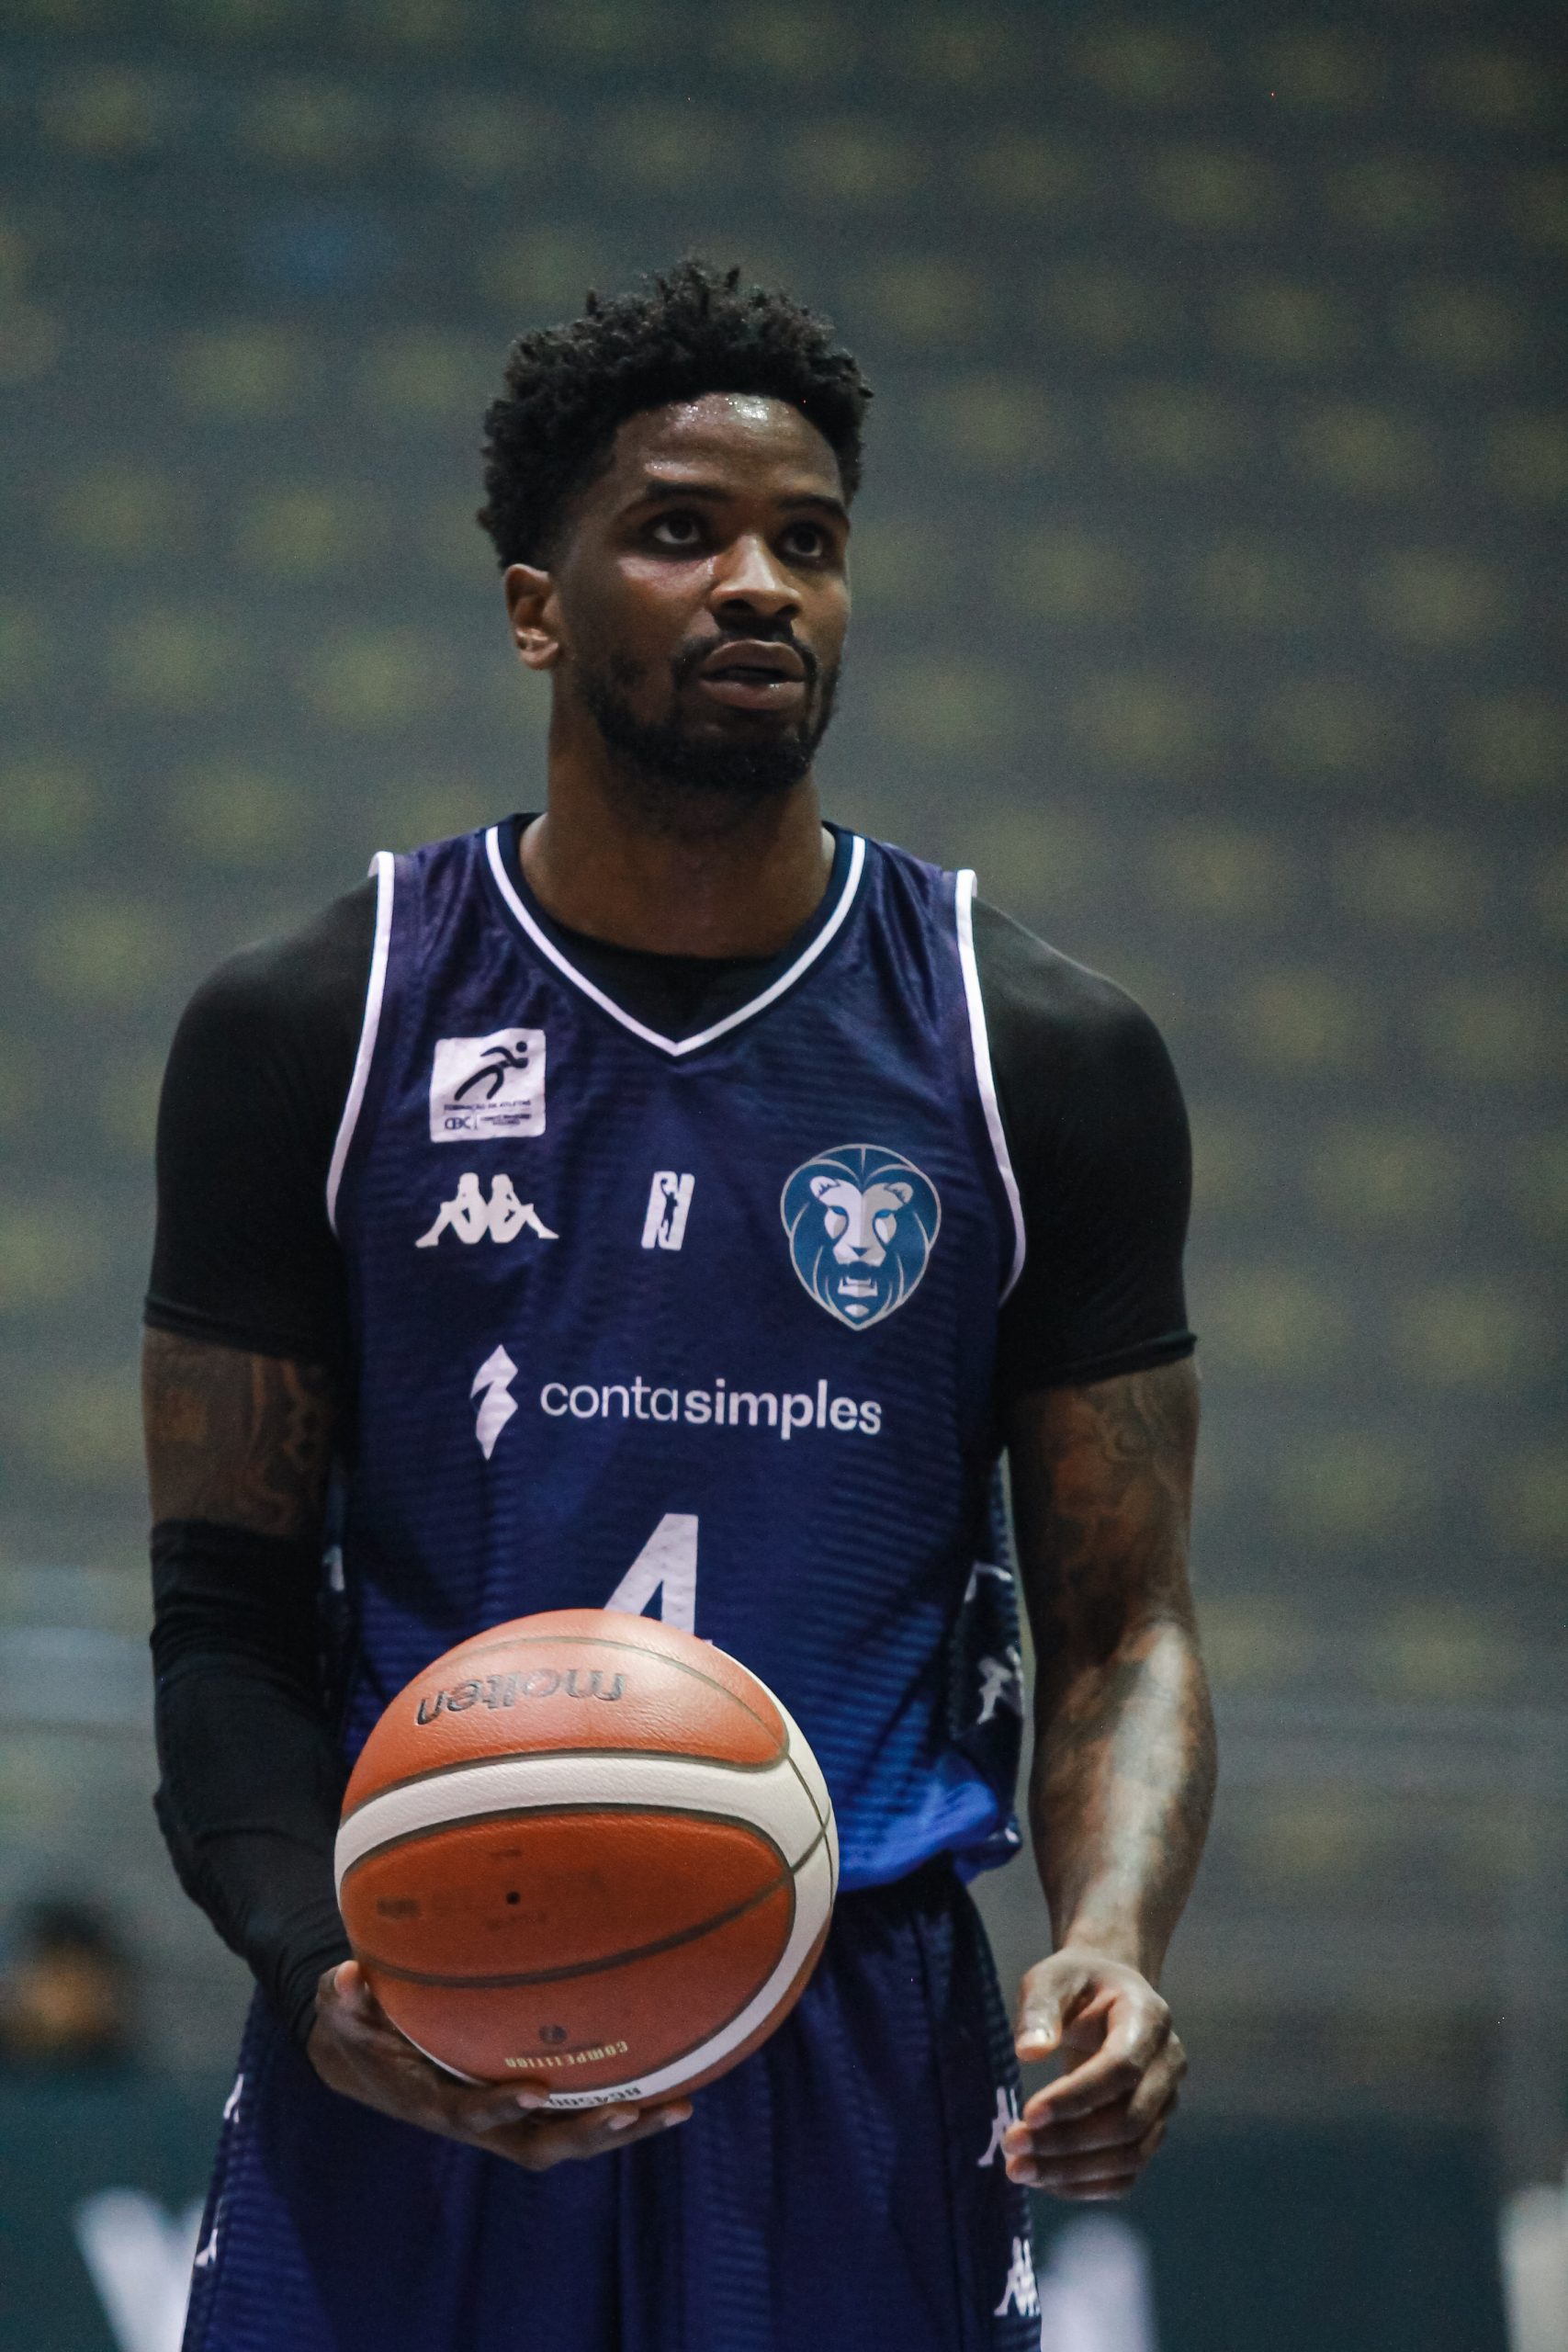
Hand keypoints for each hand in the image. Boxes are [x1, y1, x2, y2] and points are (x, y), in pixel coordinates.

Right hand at [305, 1960, 692, 2169]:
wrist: (369, 2056)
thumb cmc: (360, 2024)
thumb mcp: (342, 2010)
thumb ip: (343, 1999)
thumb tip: (347, 1976)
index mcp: (436, 2102)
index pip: (471, 2113)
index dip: (501, 2106)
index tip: (535, 2087)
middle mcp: (482, 2122)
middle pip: (539, 2145)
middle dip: (586, 2134)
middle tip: (632, 2110)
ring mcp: (512, 2118)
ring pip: (573, 2138)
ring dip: (624, 2128)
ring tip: (680, 2106)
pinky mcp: (534, 2105)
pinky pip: (582, 2111)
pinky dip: (626, 2105)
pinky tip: (677, 2080)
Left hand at [1002, 1945, 1183, 2200]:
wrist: (1107, 1993)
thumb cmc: (1076, 1983)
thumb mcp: (1051, 1977)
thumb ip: (1040, 2009)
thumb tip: (1028, 2052)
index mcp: (1149, 2018)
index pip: (1122, 2069)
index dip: (1078, 2097)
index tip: (1028, 2113)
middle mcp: (1168, 2065)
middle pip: (1129, 2121)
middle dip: (1068, 2141)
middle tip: (1012, 2145)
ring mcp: (1165, 2103)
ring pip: (1130, 2155)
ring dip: (1073, 2171)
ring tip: (1019, 2168)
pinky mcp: (1151, 2131)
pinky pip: (1125, 2174)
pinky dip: (1085, 2185)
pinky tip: (1043, 2178)